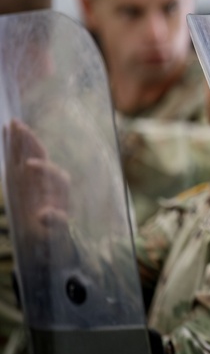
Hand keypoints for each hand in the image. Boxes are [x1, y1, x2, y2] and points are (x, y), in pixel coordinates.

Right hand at [4, 119, 70, 242]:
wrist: (45, 231)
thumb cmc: (50, 230)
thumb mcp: (54, 230)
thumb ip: (54, 222)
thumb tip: (46, 214)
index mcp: (60, 186)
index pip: (53, 173)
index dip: (43, 168)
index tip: (29, 166)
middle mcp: (49, 175)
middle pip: (42, 154)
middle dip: (32, 142)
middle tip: (21, 127)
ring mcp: (34, 173)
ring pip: (29, 151)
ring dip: (22, 137)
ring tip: (14, 122)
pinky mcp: (21, 174)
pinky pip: (16, 155)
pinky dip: (11, 143)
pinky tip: (5, 128)